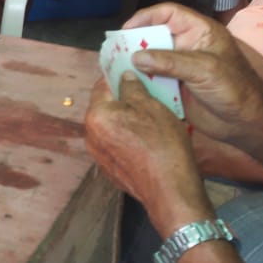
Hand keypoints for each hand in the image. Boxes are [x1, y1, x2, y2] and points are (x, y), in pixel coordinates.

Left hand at [85, 77, 210, 234]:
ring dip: (126, 121)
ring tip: (150, 119)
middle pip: (104, 108)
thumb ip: (133, 89)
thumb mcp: (152, 106)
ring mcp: (99, 155)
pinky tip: (147, 140)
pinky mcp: (110, 170)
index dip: (116, 77)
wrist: (170, 190)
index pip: (101, 86)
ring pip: (110, 128)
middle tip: (145, 96)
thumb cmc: (163, 146)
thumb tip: (125, 77)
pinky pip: (116, 146)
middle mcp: (91, 136)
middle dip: (122, 100)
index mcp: (97, 116)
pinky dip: (127, 139)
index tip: (128, 73)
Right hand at [121, 3, 262, 146]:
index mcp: (200, 32)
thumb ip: (170, 61)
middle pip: (154, 35)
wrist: (247, 123)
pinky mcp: (174, 87)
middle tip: (114, 51)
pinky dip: (139, 81)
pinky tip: (125, 85)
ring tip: (114, 68)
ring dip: (134, 63)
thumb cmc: (235, 89)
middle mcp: (188, 46)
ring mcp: (180, 67)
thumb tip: (135, 57)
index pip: (168, 14)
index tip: (126, 30)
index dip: (146, 17)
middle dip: (134, 42)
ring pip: (150, 59)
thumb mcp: (204, 69)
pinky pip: (152, 80)